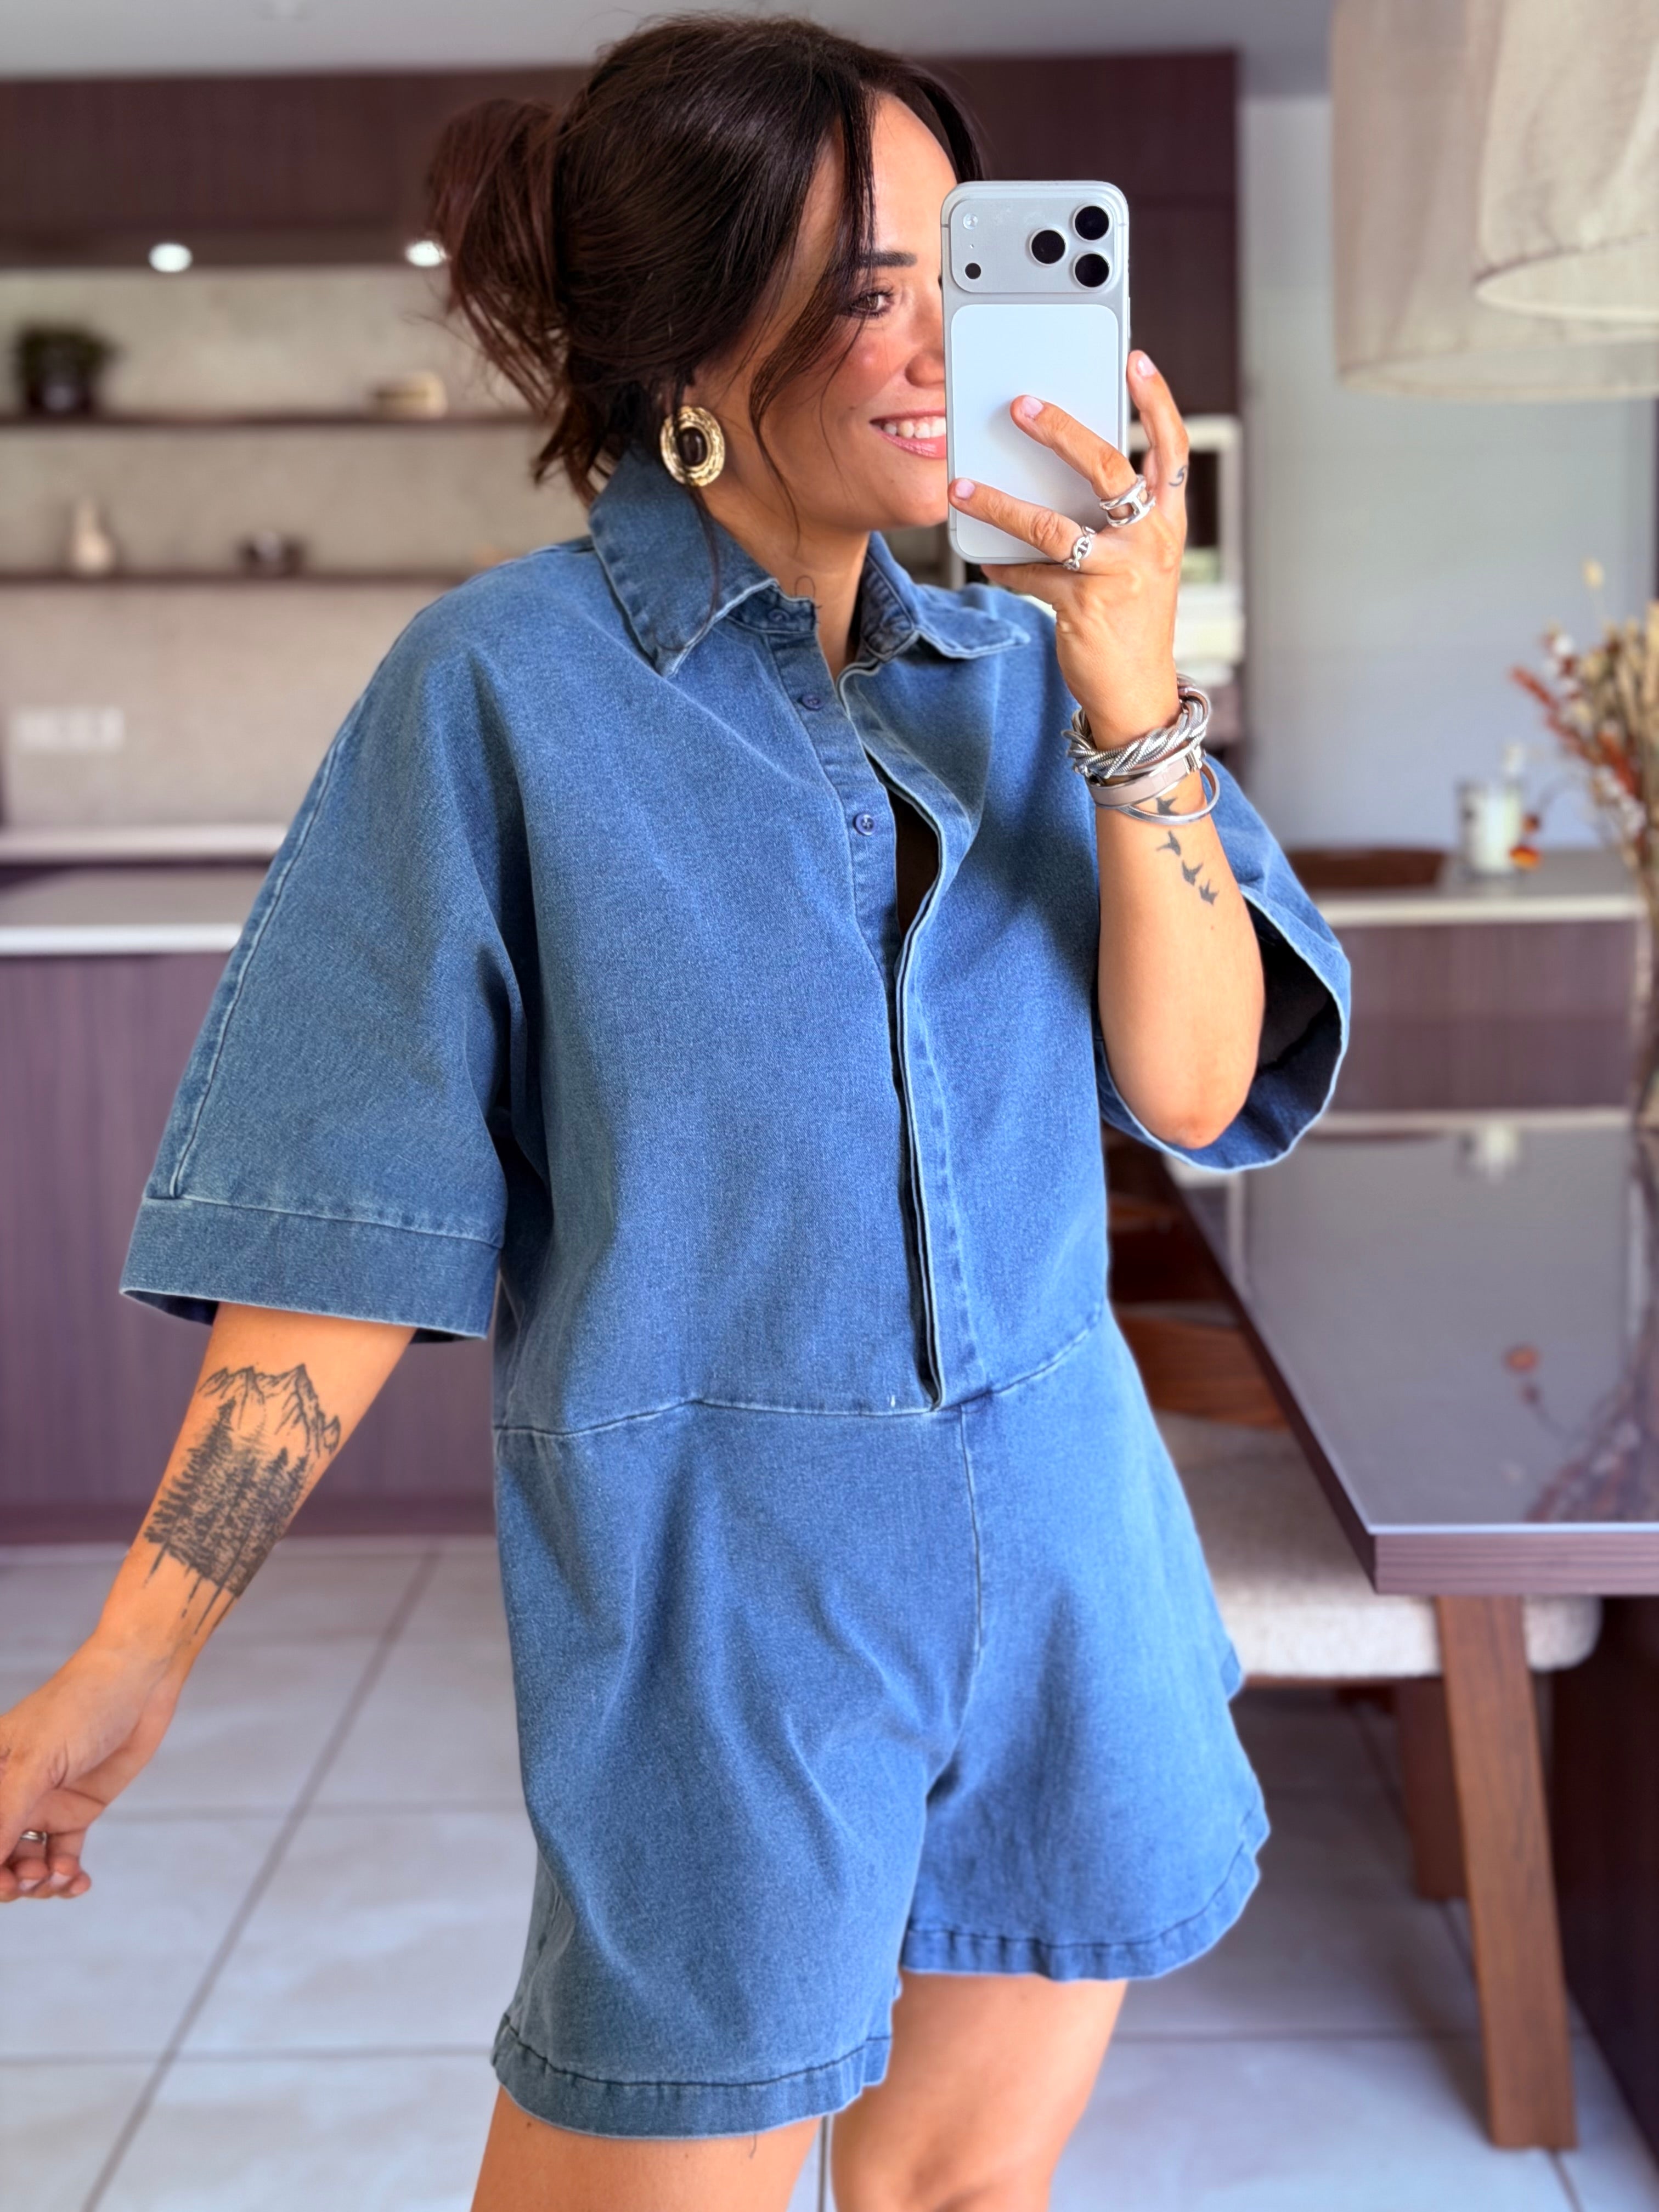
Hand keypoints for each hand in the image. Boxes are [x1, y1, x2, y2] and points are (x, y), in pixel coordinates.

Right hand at [0, 1640, 185, 1901]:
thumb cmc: (81, 1705)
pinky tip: (79, 1883)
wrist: (142, 1680)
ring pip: (25, 1865)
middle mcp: (9, 1793)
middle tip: (29, 1880)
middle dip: (5, 1881)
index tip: (2, 1880)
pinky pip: (62, 1858)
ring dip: (37, 1883)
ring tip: (59, 1877)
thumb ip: (4, 1813)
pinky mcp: (77, 1810)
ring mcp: (43, 1804)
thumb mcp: (37, 1760)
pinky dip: (66, 1878)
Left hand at [948, 350, 1187, 748]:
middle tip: (1021, 405)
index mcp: (1168, 521)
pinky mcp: (1085, 606)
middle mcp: (1151, 541)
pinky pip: (1030, 575)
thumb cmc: (1131, 617)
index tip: (1135, 360)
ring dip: (1002, 503)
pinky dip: (1003, 566)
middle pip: (1109, 469)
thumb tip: (1053, 475)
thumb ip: (1112, 518)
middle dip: (1062, 431)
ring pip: (1053, 526)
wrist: (1138, 691)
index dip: (1157, 401)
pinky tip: (984, 558)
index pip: (1172, 449)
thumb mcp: (1136, 560)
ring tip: (964, 486)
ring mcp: (1119, 573)